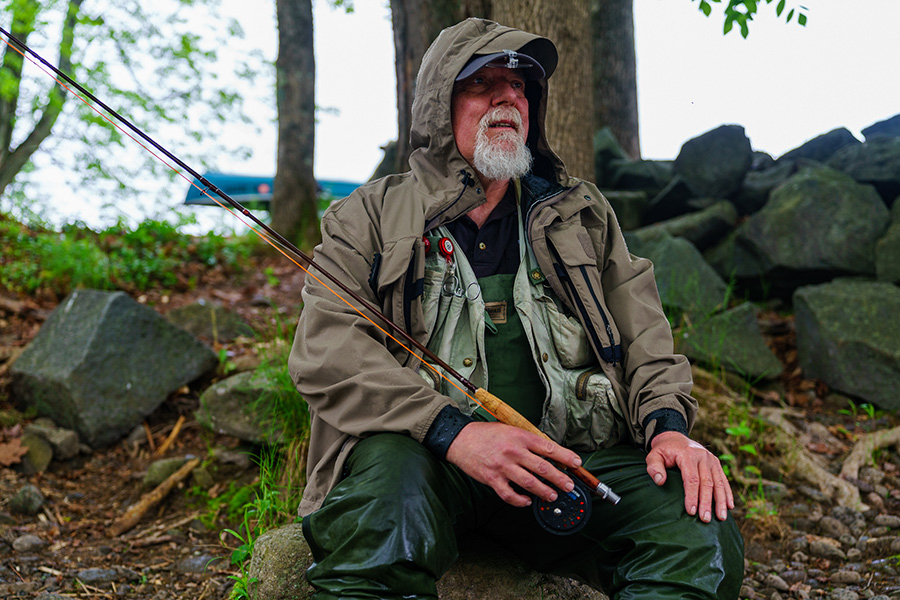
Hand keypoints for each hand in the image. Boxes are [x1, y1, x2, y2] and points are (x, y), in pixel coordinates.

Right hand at [446, 421, 580, 506]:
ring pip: (529, 483)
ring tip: (553, 496)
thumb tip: (547, 453)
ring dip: (544, 491)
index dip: (565, 457)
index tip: (576, 463)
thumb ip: (526, 441)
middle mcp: (513, 451)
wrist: (460, 439)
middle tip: (570, 486)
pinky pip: (509, 494)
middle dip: (560, 479)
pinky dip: (520, 500)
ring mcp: (503, 466)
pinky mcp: (492, 479)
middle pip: (542, 468)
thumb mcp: (509, 430)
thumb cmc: (486, 434)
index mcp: (519, 437)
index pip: (548, 448)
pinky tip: (527, 501)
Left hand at [646, 431, 733, 522]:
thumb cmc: (664, 451)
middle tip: (705, 519)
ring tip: (721, 517)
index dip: (692, 496)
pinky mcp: (716, 463)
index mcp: (687, 455)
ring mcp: (711, 459)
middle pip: (706, 482)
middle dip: (706, 502)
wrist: (676, 438)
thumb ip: (654, 467)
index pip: (691, 479)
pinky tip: (730, 506)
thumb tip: (660, 481)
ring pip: (718, 482)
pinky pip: (723, 480)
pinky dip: (727, 493)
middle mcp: (702, 456)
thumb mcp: (653, 455)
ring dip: (721, 501)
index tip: (691, 511)